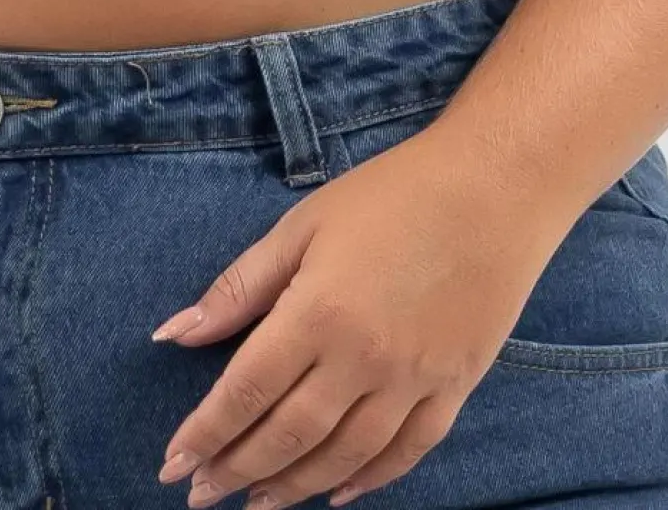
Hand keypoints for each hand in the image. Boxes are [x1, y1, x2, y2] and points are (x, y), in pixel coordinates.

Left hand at [151, 127, 566, 508]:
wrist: (495, 188)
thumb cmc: (391, 194)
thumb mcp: (304, 224)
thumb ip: (240, 286)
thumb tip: (175, 333)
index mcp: (319, 312)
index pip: (247, 391)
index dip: (205, 434)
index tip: (172, 465)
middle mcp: (364, 360)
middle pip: (289, 436)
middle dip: (236, 471)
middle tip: (201, 494)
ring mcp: (414, 381)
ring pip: (344, 458)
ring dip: (293, 487)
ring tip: (256, 504)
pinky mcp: (454, 389)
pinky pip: (405, 454)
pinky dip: (368, 482)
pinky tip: (337, 494)